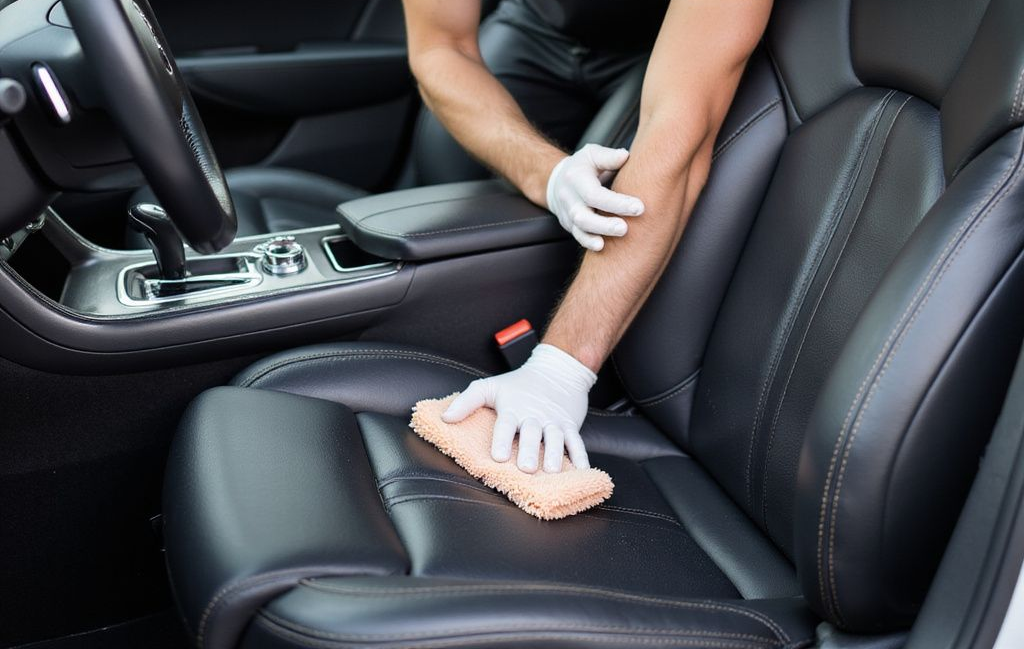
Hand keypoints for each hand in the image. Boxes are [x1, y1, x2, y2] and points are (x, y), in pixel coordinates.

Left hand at [442, 344, 596, 472]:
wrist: (556, 370)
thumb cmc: (518, 384)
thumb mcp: (489, 387)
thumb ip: (466, 402)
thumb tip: (445, 418)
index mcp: (513, 408)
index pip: (506, 424)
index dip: (502, 439)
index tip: (498, 456)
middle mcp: (534, 416)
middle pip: (532, 433)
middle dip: (529, 450)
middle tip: (527, 468)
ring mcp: (553, 421)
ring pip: (556, 437)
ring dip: (555, 454)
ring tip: (552, 470)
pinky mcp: (570, 425)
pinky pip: (576, 441)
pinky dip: (580, 456)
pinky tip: (582, 471)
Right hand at [546, 143, 644, 250]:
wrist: (557, 182)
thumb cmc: (581, 167)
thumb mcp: (592, 155)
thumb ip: (608, 157)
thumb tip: (625, 156)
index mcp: (576, 178)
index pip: (595, 194)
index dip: (616, 203)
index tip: (639, 207)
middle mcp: (569, 198)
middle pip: (584, 215)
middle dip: (605, 224)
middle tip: (626, 228)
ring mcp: (568, 213)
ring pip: (580, 228)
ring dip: (599, 233)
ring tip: (618, 235)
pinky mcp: (570, 225)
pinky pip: (578, 236)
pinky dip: (588, 242)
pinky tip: (601, 246)